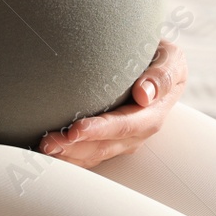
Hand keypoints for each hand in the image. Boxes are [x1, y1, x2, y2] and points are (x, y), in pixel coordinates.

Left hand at [37, 41, 187, 168]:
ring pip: (93, 154)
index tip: (75, 129)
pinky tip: (50, 152)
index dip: (99, 130)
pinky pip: (88, 154)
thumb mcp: (171, 59)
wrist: (160, 66)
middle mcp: (136, 133)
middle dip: (75, 147)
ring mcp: (122, 140)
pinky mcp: (109, 141)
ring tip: (43, 148)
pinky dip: (69, 155)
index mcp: (152, 114)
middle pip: (103, 146)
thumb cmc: (162, 60)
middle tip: (48, 142)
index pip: (124, 126)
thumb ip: (162, 74)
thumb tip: (144, 95)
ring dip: (68, 154)